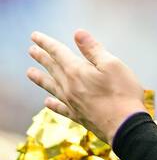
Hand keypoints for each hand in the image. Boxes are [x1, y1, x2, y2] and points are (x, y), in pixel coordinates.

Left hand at [27, 30, 147, 144]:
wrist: (124, 126)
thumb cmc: (123, 92)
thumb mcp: (112, 64)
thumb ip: (93, 49)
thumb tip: (78, 33)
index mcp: (77, 71)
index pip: (58, 52)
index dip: (46, 43)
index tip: (34, 36)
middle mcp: (69, 86)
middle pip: (52, 68)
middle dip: (41, 57)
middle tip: (30, 50)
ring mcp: (72, 102)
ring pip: (51, 87)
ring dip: (40, 78)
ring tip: (29, 73)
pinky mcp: (78, 116)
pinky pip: (60, 108)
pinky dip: (53, 104)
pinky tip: (47, 102)